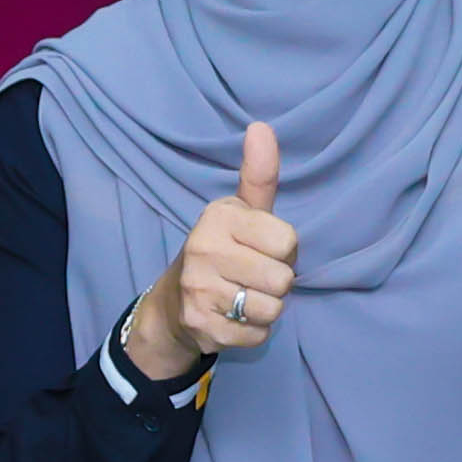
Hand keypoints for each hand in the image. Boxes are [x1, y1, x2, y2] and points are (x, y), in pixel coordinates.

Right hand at [121, 121, 296, 382]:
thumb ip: (258, 174)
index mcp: (219, 217)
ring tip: (242, 298)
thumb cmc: (221, 250)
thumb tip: (261, 126)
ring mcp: (199, 290)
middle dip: (275, 283)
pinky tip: (233, 319)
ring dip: (265, 309)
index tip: (260, 249)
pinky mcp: (202, 326)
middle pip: (283, 279)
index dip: (283, 251)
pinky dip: (253, 332)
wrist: (173, 304)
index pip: (288, 242)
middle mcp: (203, 250)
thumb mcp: (240, 211)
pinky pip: (258, 335)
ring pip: (273, 310)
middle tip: (251, 277)